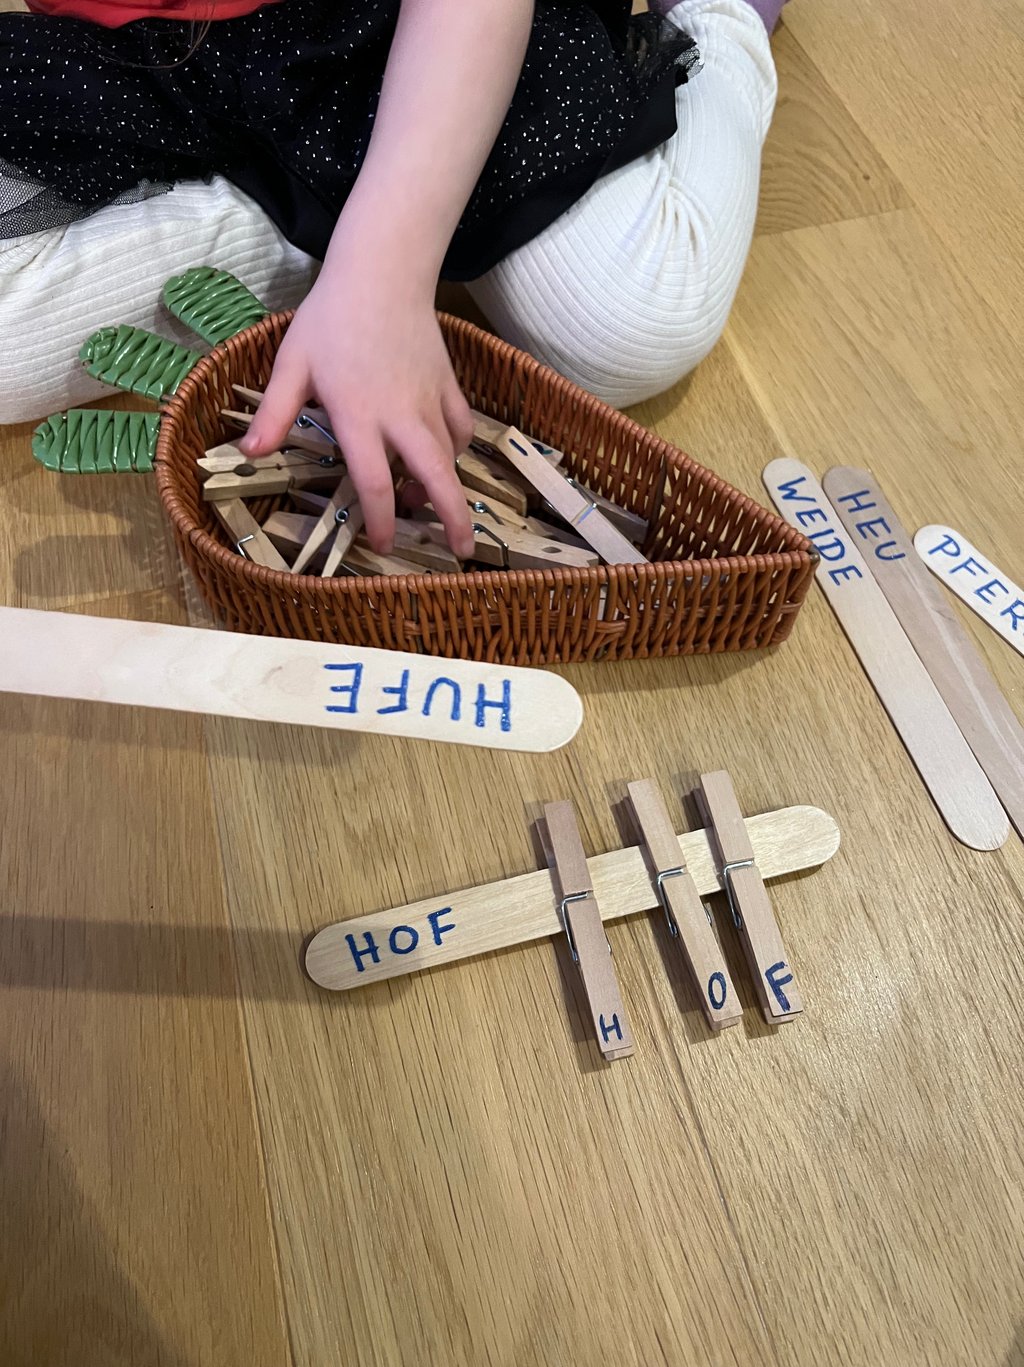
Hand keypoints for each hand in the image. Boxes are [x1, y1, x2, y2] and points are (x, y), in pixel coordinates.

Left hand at [239, 261, 474, 558]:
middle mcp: (402, 415)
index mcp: (360, 415)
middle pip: (436, 477)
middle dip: (451, 518)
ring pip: (450, 456)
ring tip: (432, 505)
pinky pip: (461, 427)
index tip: (383, 544)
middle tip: (460, 552)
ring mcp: (430, 400)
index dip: (380, 519)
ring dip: (445, 486)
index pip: (374, 480)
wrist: (381, 272)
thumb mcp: (292, 363)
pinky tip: (444, 456)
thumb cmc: (330, 317)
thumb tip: (248, 454)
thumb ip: (274, 412)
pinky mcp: (447, 384)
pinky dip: (457, 448)